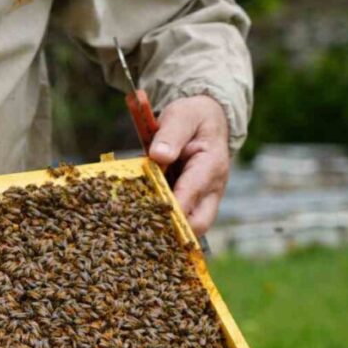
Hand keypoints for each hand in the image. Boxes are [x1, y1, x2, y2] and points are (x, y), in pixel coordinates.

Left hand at [148, 96, 230, 236]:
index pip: (192, 194)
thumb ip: (171, 134)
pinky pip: (179, 220)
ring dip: (165, 229)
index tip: (146, 212)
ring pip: (189, 227)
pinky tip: (137, 219)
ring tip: (134, 227)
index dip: (170, 207)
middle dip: (172, 230)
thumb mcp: (182, 117)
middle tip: (139, 228)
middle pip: (198, 224)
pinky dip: (161, 221)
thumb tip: (159, 155)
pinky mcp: (192, 203)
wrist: (206, 121)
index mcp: (211, 166)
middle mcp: (212, 189)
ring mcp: (204, 199)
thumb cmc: (193, 119)